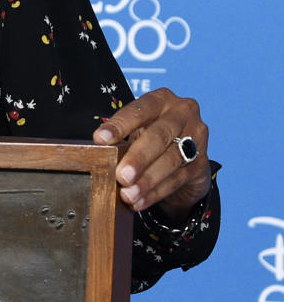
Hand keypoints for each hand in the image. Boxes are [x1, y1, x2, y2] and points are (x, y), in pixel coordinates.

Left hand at [93, 87, 210, 219]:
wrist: (184, 158)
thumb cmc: (152, 139)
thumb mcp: (138, 131)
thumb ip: (123, 139)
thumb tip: (100, 155)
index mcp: (162, 100)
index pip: (140, 109)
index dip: (120, 124)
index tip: (100, 139)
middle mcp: (183, 113)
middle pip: (160, 135)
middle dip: (138, 157)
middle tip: (121, 176)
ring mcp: (197, 137)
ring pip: (171, 160)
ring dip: (147, 180)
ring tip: (128, 194)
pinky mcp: (201, 163)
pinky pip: (177, 179)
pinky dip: (155, 193)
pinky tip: (140, 201)